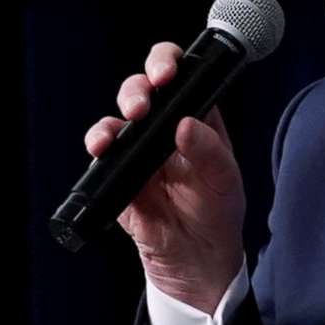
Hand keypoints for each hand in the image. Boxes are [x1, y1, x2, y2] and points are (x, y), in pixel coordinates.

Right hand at [84, 41, 247, 311]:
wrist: (197, 261)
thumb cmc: (218, 213)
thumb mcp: (225, 181)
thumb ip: (209, 152)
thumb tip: (185, 124)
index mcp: (196, 119)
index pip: (180, 76)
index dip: (168, 64)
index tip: (166, 74)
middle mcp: (164, 129)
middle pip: (141, 89)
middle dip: (137, 87)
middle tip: (141, 105)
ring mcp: (138, 151)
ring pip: (116, 119)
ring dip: (112, 118)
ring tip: (121, 129)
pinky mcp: (119, 176)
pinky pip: (103, 154)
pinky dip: (98, 145)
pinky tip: (102, 149)